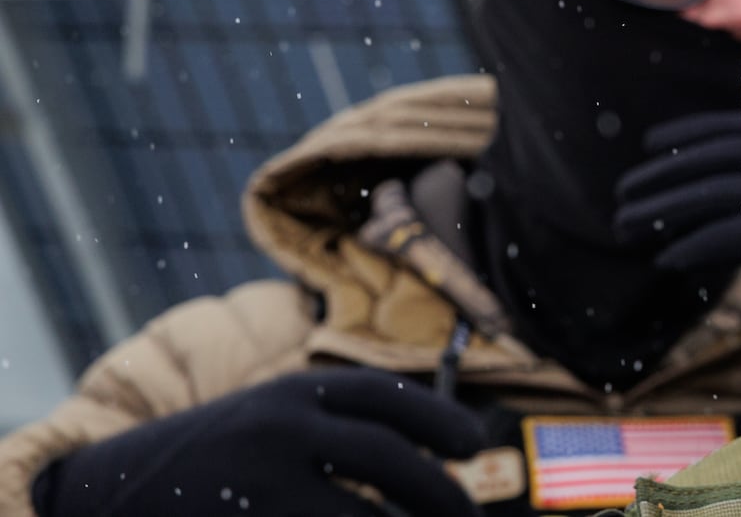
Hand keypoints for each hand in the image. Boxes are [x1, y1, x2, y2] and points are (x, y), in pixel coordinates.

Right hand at [32, 369, 485, 516]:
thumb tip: (440, 450)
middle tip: (467, 515)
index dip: (438, 417)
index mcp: (292, 391)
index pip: (385, 394)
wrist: (112, 492)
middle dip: (439, 491)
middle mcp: (279, 429)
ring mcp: (259, 485)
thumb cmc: (219, 454)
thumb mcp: (274, 417)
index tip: (472, 444)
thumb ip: (341, 426)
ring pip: (362, 515)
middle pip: (388, 457)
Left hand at [614, 111, 740, 279]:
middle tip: (621, 199)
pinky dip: (696, 247)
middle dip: (660, 181)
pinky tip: (668, 260)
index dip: (688, 136)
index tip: (652, 142)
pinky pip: (731, 236)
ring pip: (710, 199)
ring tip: (624, 225)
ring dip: (663, 212)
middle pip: (707, 165)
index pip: (726, 133)